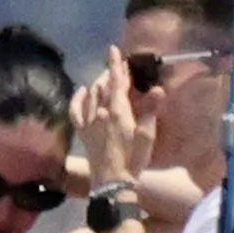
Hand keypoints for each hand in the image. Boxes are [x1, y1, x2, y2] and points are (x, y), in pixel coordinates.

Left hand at [70, 47, 156, 183]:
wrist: (113, 182)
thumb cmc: (133, 160)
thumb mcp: (146, 136)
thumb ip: (150, 111)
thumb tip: (158, 89)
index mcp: (118, 111)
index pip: (116, 81)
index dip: (116, 64)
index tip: (114, 50)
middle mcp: (100, 112)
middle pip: (103, 86)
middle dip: (110, 73)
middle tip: (117, 66)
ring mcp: (89, 122)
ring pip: (91, 94)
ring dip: (98, 83)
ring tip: (105, 78)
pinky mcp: (83, 132)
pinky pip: (76, 110)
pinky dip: (78, 98)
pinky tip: (82, 91)